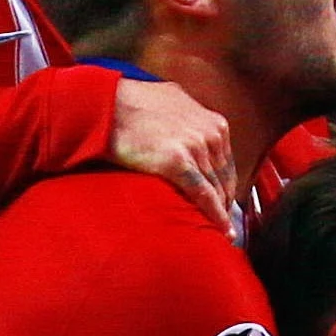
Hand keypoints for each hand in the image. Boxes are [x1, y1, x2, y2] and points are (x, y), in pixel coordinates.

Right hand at [107, 75, 241, 228]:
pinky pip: (203, 195)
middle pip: (224, 178)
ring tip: (219, 233)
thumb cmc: (132, 104)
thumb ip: (189, 118)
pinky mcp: (178, 162)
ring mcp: (196, 147)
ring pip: (216, 189)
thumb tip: (189, 128)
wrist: (108, 105)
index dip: (225, 186)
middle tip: (220, 223)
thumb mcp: (173, 102)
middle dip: (224, 202)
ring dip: (219, 212)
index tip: (223, 202)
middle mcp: (210, 133)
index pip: (226, 163)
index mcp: (213, 121)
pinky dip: (215, 216)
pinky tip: (221, 232)